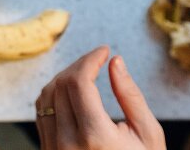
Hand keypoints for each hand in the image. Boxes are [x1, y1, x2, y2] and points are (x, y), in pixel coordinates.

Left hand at [35, 46, 164, 149]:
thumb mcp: (148, 134)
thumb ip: (131, 96)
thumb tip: (115, 61)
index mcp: (95, 137)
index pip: (80, 82)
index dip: (91, 59)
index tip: (105, 50)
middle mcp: (68, 143)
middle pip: (61, 84)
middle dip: (79, 64)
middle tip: (97, 59)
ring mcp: (53, 148)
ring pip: (46, 95)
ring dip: (65, 76)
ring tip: (86, 72)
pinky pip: (42, 111)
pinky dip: (54, 93)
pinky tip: (72, 90)